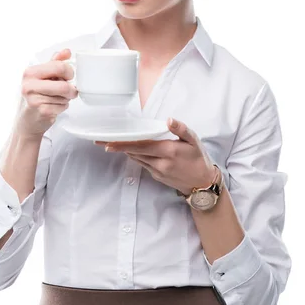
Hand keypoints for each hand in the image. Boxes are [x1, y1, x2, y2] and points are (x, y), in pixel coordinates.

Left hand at [95, 117, 214, 194]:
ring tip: (111, 145)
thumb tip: (169, 119)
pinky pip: (143, 164)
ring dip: (125, 152)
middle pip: (134, 153)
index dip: (124, 144)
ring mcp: (157, 171)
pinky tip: (131, 151)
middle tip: (102, 142)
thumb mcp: (194, 141)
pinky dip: (135, 157)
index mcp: (168, 151)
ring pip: (137, 159)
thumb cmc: (199, 159)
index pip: (141, 146)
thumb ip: (181, 129)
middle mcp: (160, 163)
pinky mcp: (157, 176)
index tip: (109, 143)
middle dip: (118, 148)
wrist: (202, 184)